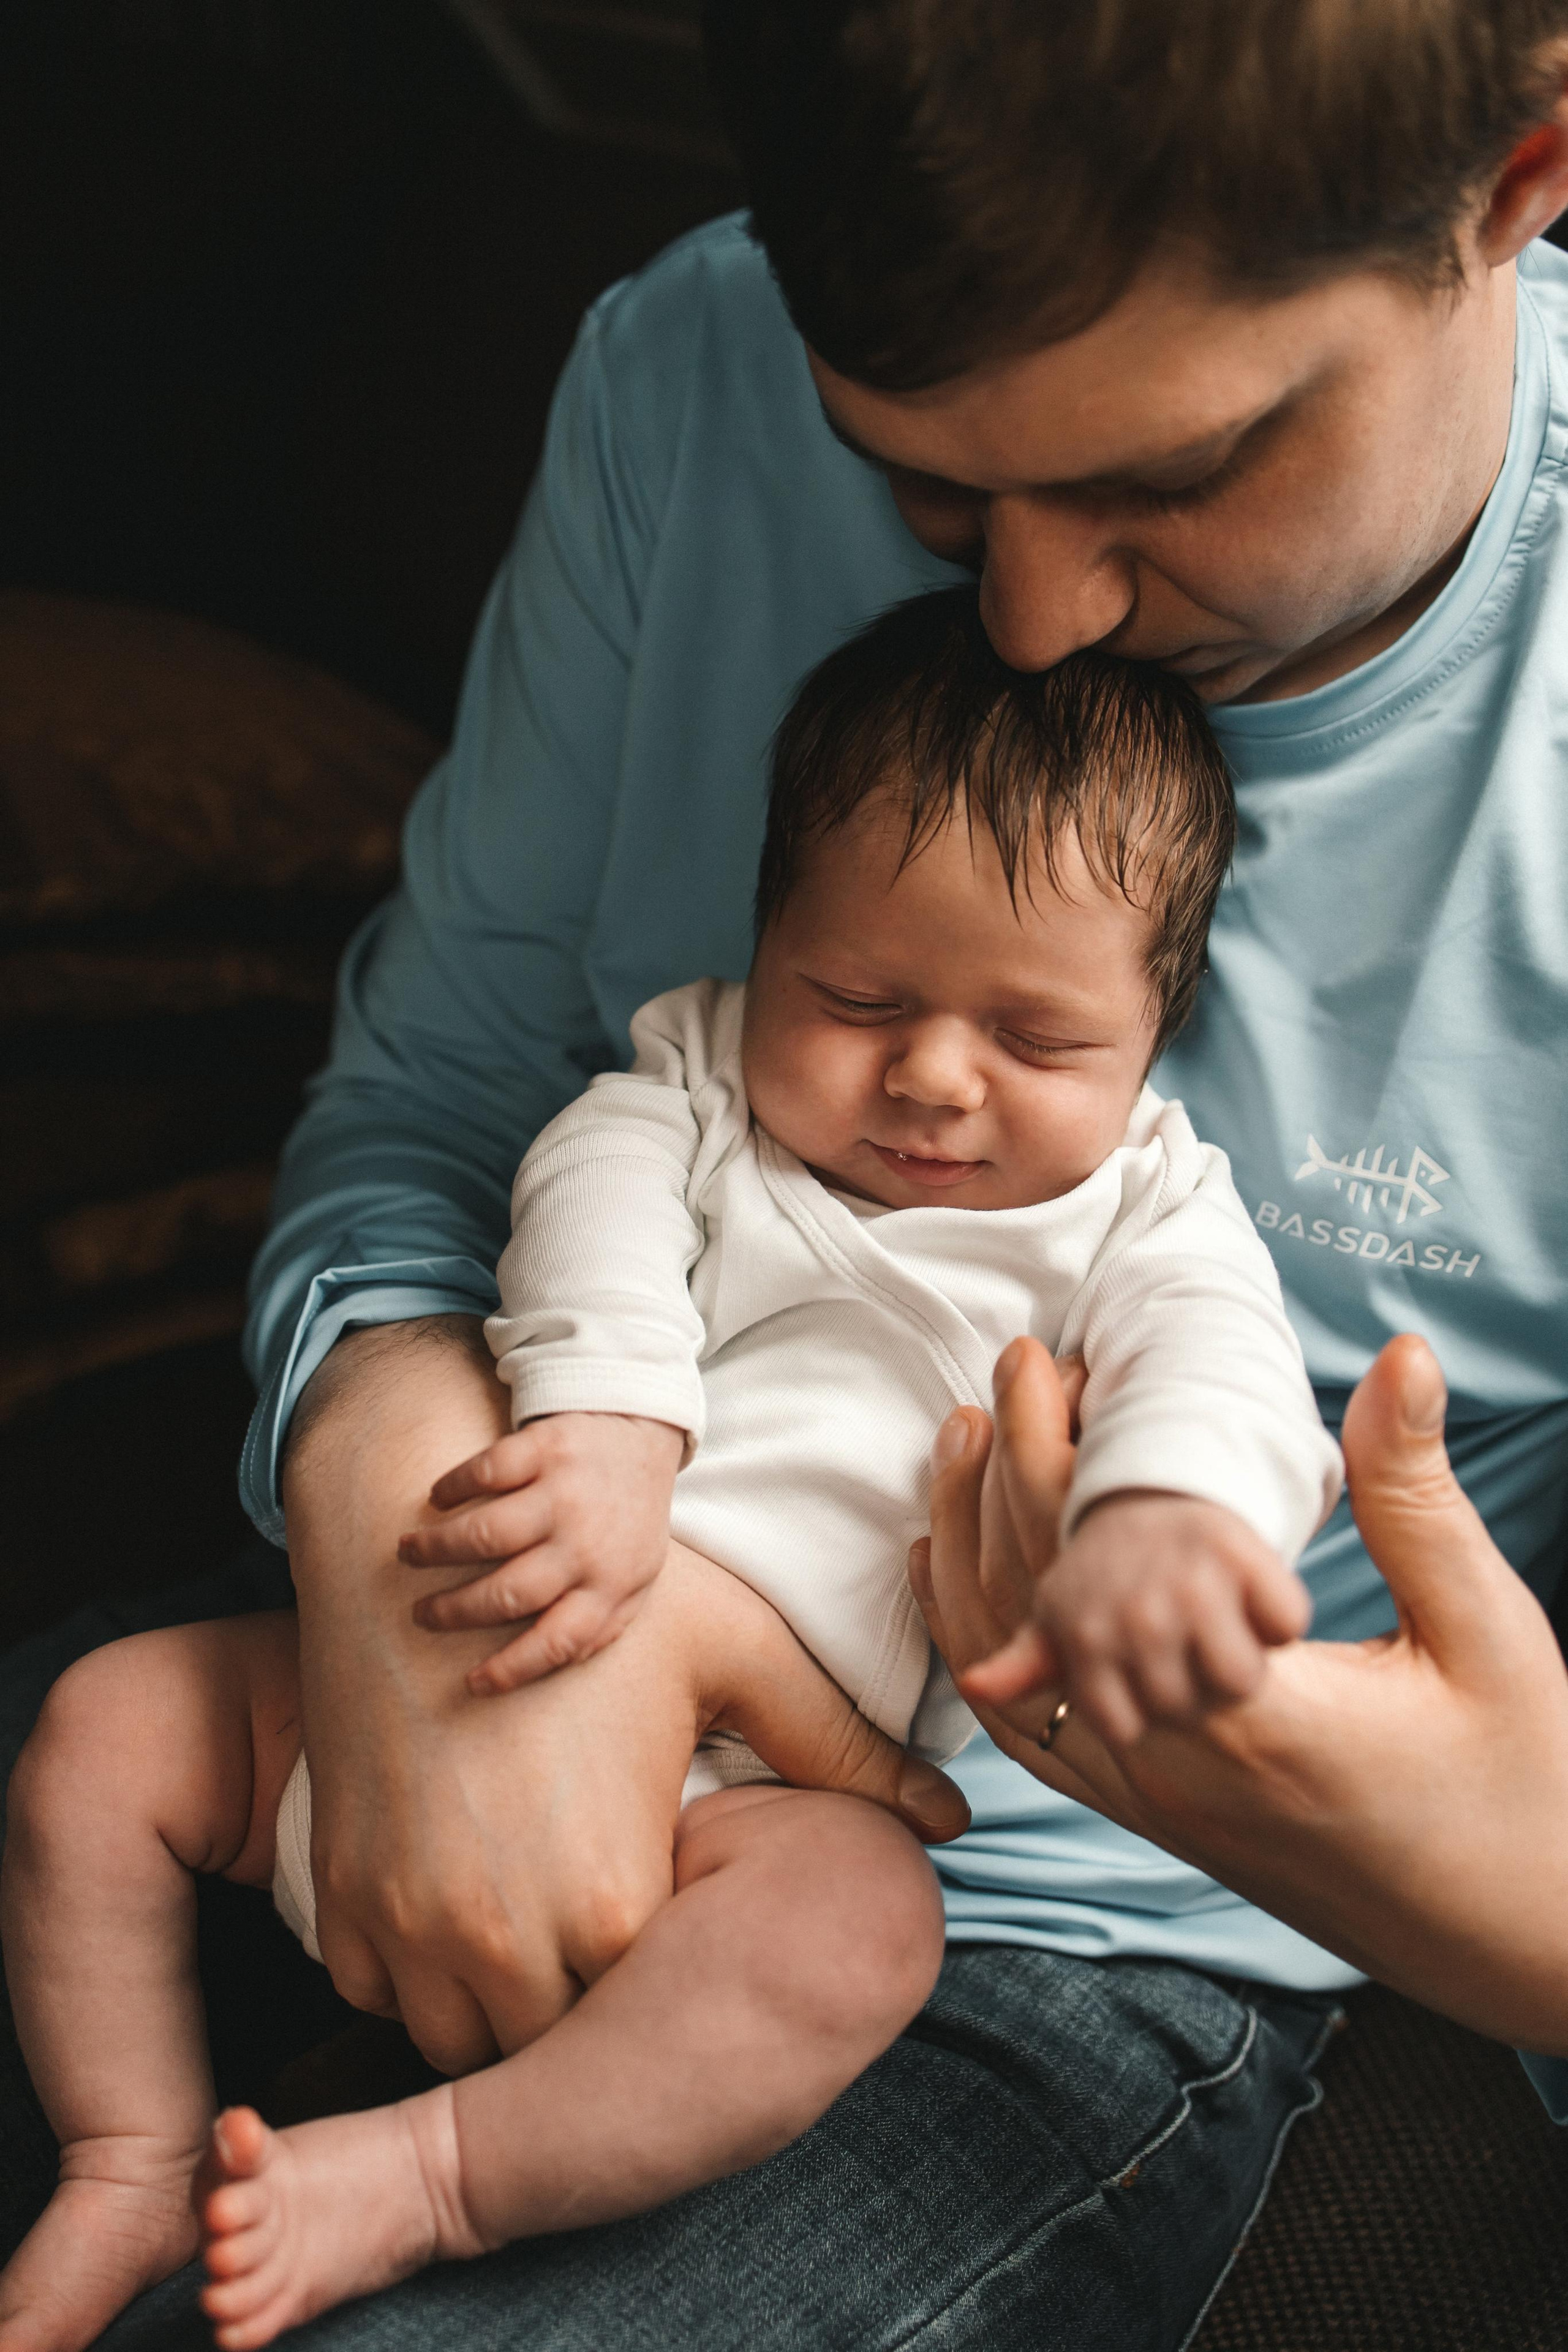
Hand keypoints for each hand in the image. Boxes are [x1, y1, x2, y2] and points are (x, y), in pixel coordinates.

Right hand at [285, 1320, 965, 2077]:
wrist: (424, 1552)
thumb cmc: (592, 1602)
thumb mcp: (732, 1657)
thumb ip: (840, 1748)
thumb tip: (954, 1818)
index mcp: (616, 1904)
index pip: (646, 2027)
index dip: (656, 1992)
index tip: (657, 1944)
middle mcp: (506, 1942)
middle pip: (546, 2051)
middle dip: (570, 2011)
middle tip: (585, 1937)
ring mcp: (412, 1926)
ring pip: (451, 2040)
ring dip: (484, 2002)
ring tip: (519, 1920)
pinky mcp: (341, 1899)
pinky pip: (375, 1990)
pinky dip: (407, 1968)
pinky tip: (447, 1893)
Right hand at [396, 1412, 685, 1693]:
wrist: (644, 1432)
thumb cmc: (627, 1518)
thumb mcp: (635, 1576)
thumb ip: (604, 1622)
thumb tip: (554, 1661)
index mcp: (612, 1584)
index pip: (558, 1642)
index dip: (511, 1670)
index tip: (470, 1683)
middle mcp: (587, 1543)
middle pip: (507, 1592)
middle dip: (453, 1610)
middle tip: (421, 1613)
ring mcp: (566, 1492)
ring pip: (485, 1533)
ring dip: (436, 1548)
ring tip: (408, 1553)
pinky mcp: (547, 1446)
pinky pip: (486, 1471)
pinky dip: (452, 1487)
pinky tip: (437, 1499)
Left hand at [912, 1333, 1567, 2052]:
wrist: (1520, 1945)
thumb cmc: (1524, 1790)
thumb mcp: (1483, 1629)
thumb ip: (1416, 1495)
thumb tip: (1403, 1356)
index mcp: (1254, 1715)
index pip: (1100, 1562)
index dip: (1063, 1447)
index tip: (1056, 1358)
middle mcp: (1180, 1769)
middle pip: (1036, 1602)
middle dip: (1008, 1473)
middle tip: (1012, 1366)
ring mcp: (1161, 1806)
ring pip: (1013, 1673)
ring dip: (979, 1552)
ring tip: (969, 1442)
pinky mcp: (1164, 1824)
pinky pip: (1034, 1740)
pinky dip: (986, 1653)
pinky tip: (964, 1586)